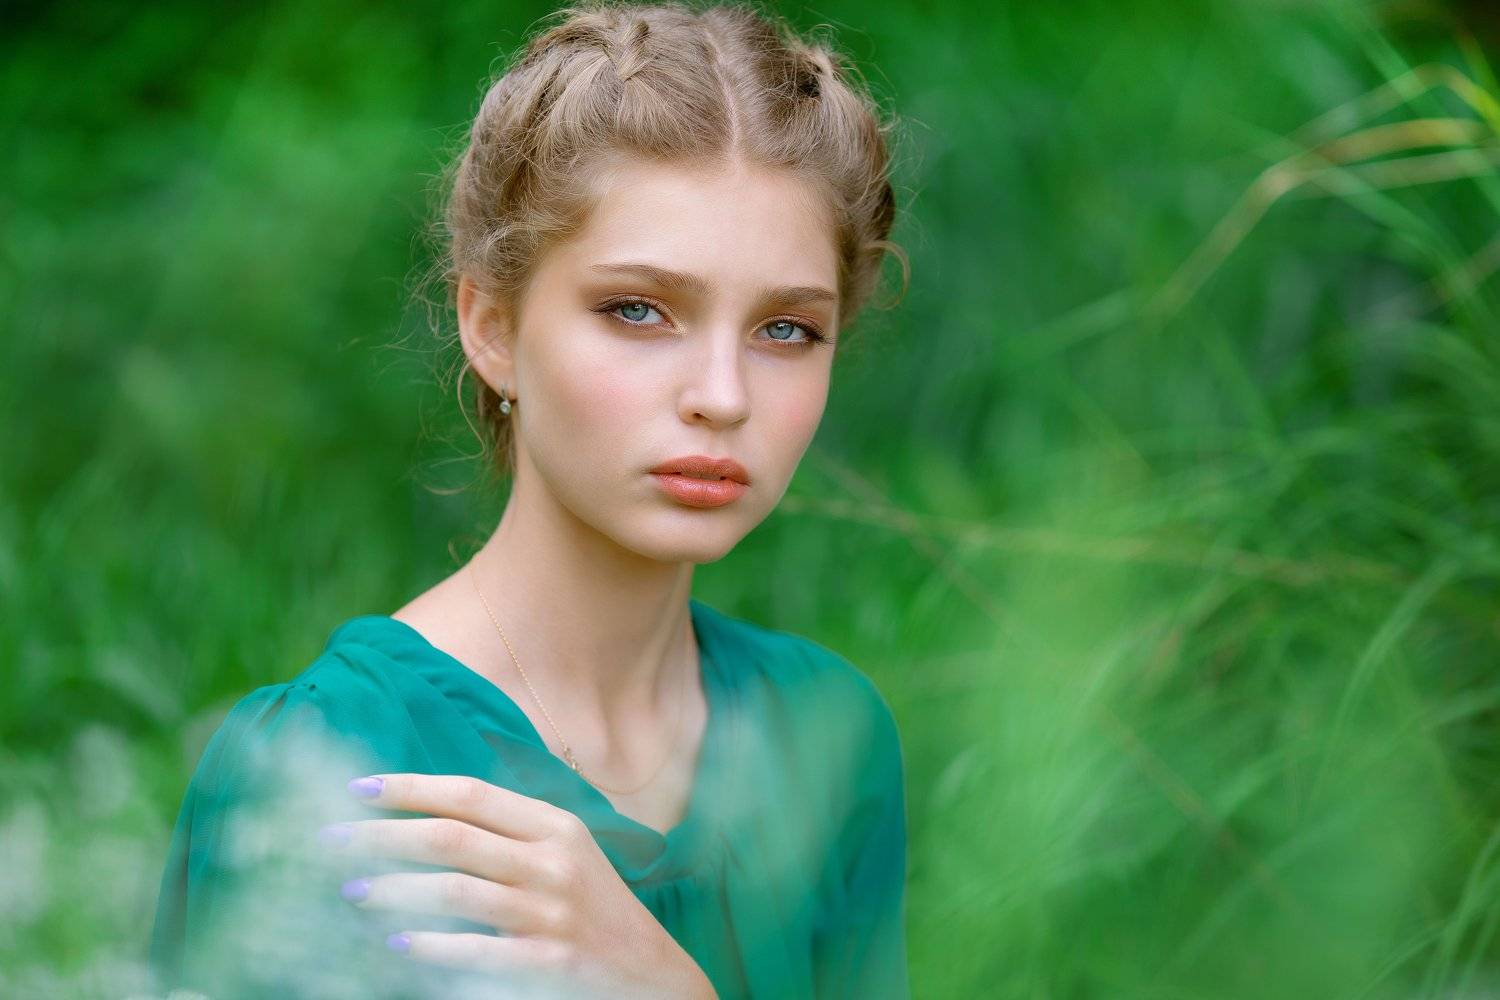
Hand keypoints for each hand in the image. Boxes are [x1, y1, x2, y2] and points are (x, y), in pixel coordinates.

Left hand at [318, 772, 716, 998]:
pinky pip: (477, 950)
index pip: (470, 794)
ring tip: (353, 891)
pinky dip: (431, 946)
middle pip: (451, 837)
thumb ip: (513, 828)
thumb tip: (431, 810)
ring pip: (455, 890)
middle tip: (332, 841)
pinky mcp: (550, 961)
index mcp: (555, 825)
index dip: (411, 788)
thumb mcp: (567, 852)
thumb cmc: (595, 908)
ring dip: (394, 890)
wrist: (652, 972)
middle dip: (382, 836)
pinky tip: (396, 943)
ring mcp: (552, 911)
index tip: (357, 789)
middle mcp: (554, 861)